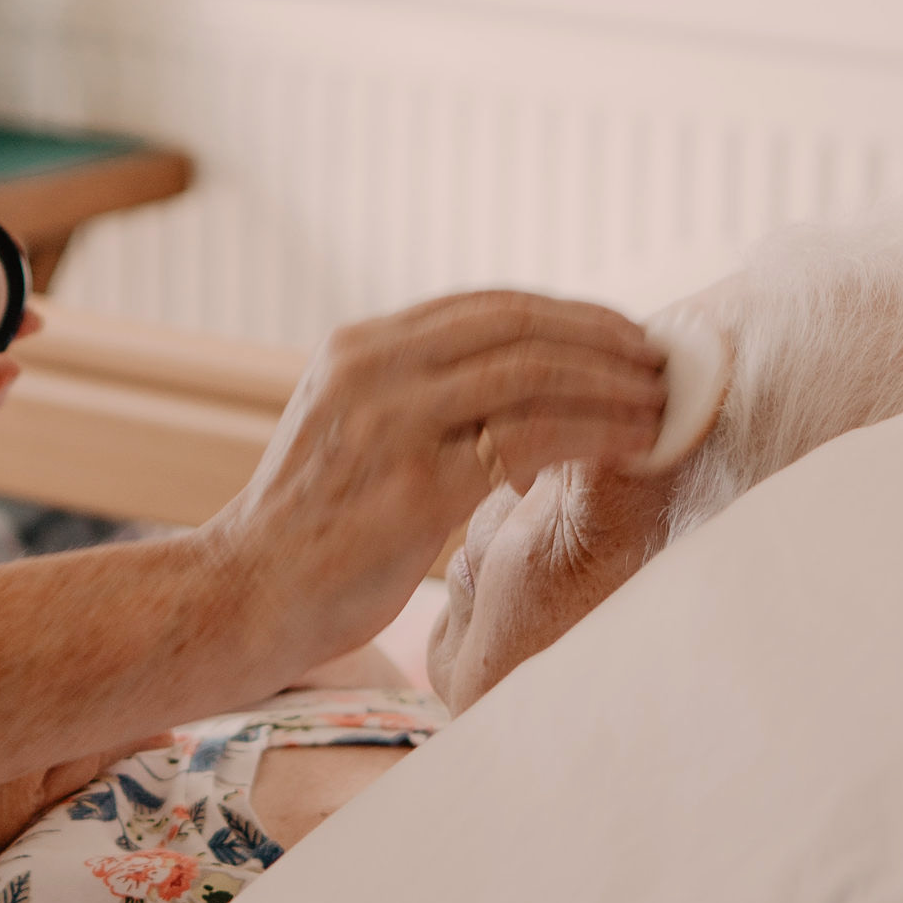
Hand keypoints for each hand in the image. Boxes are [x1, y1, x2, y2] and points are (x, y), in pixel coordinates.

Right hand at [209, 290, 666, 686]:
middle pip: (518, 325)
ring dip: (612, 384)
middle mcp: (371, 370)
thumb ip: (413, 397)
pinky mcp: (416, 489)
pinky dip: (595, 434)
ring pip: (533, 372)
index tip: (621, 336)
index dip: (567, 314)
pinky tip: (628, 447)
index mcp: (356, 348)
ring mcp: (392, 426)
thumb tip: (518, 385)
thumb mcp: (350, 431)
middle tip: (658, 363)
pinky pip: (533, 439)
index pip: (485, 306)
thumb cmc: (310, 530)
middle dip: (603, 338)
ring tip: (658, 405)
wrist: (243, 596)